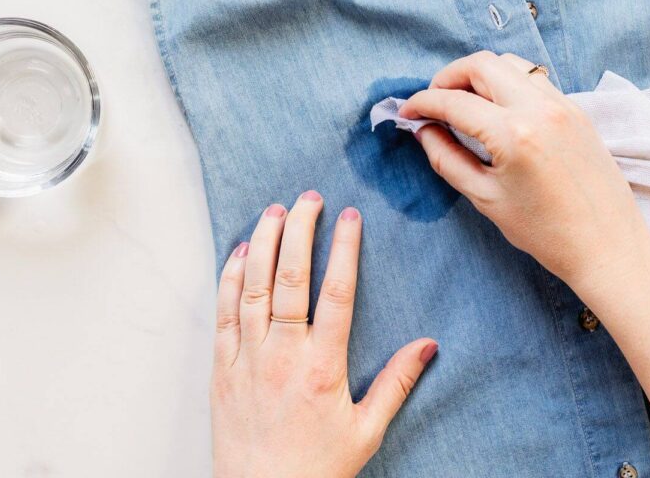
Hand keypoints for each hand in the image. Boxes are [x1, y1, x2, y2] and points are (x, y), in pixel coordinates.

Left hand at [211, 191, 437, 477]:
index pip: (337, 293)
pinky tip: (238, 253)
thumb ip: (397, 383)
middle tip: (308, 198)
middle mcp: (283, 355)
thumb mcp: (367, 430)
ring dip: (262, 243)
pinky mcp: (221, 370)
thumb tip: (428, 345)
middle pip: (289, 277)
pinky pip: (224, 314)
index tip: (349, 217)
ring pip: (252, 287)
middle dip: (299, 230)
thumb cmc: (316, 469)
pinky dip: (229, 278)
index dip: (343, 250)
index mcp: (323, 367)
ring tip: (273, 211)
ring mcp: (247, 360)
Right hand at [400, 51, 649, 290]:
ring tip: (463, 102)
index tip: (406, 112)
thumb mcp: (486, 199)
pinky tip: (497, 109)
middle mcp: (539, 108)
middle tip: (433, 102)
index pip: (454, 101)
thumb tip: (424, 131)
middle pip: (481, 64)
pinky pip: (534, 79)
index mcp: (513, 133)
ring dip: (479, 74)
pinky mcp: (577, 110)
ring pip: (510, 63)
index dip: (423, 103)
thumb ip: (448, 159)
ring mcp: (563, 104)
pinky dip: (508, 82)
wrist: (607, 245)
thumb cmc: (545, 232)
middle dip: (448, 77)